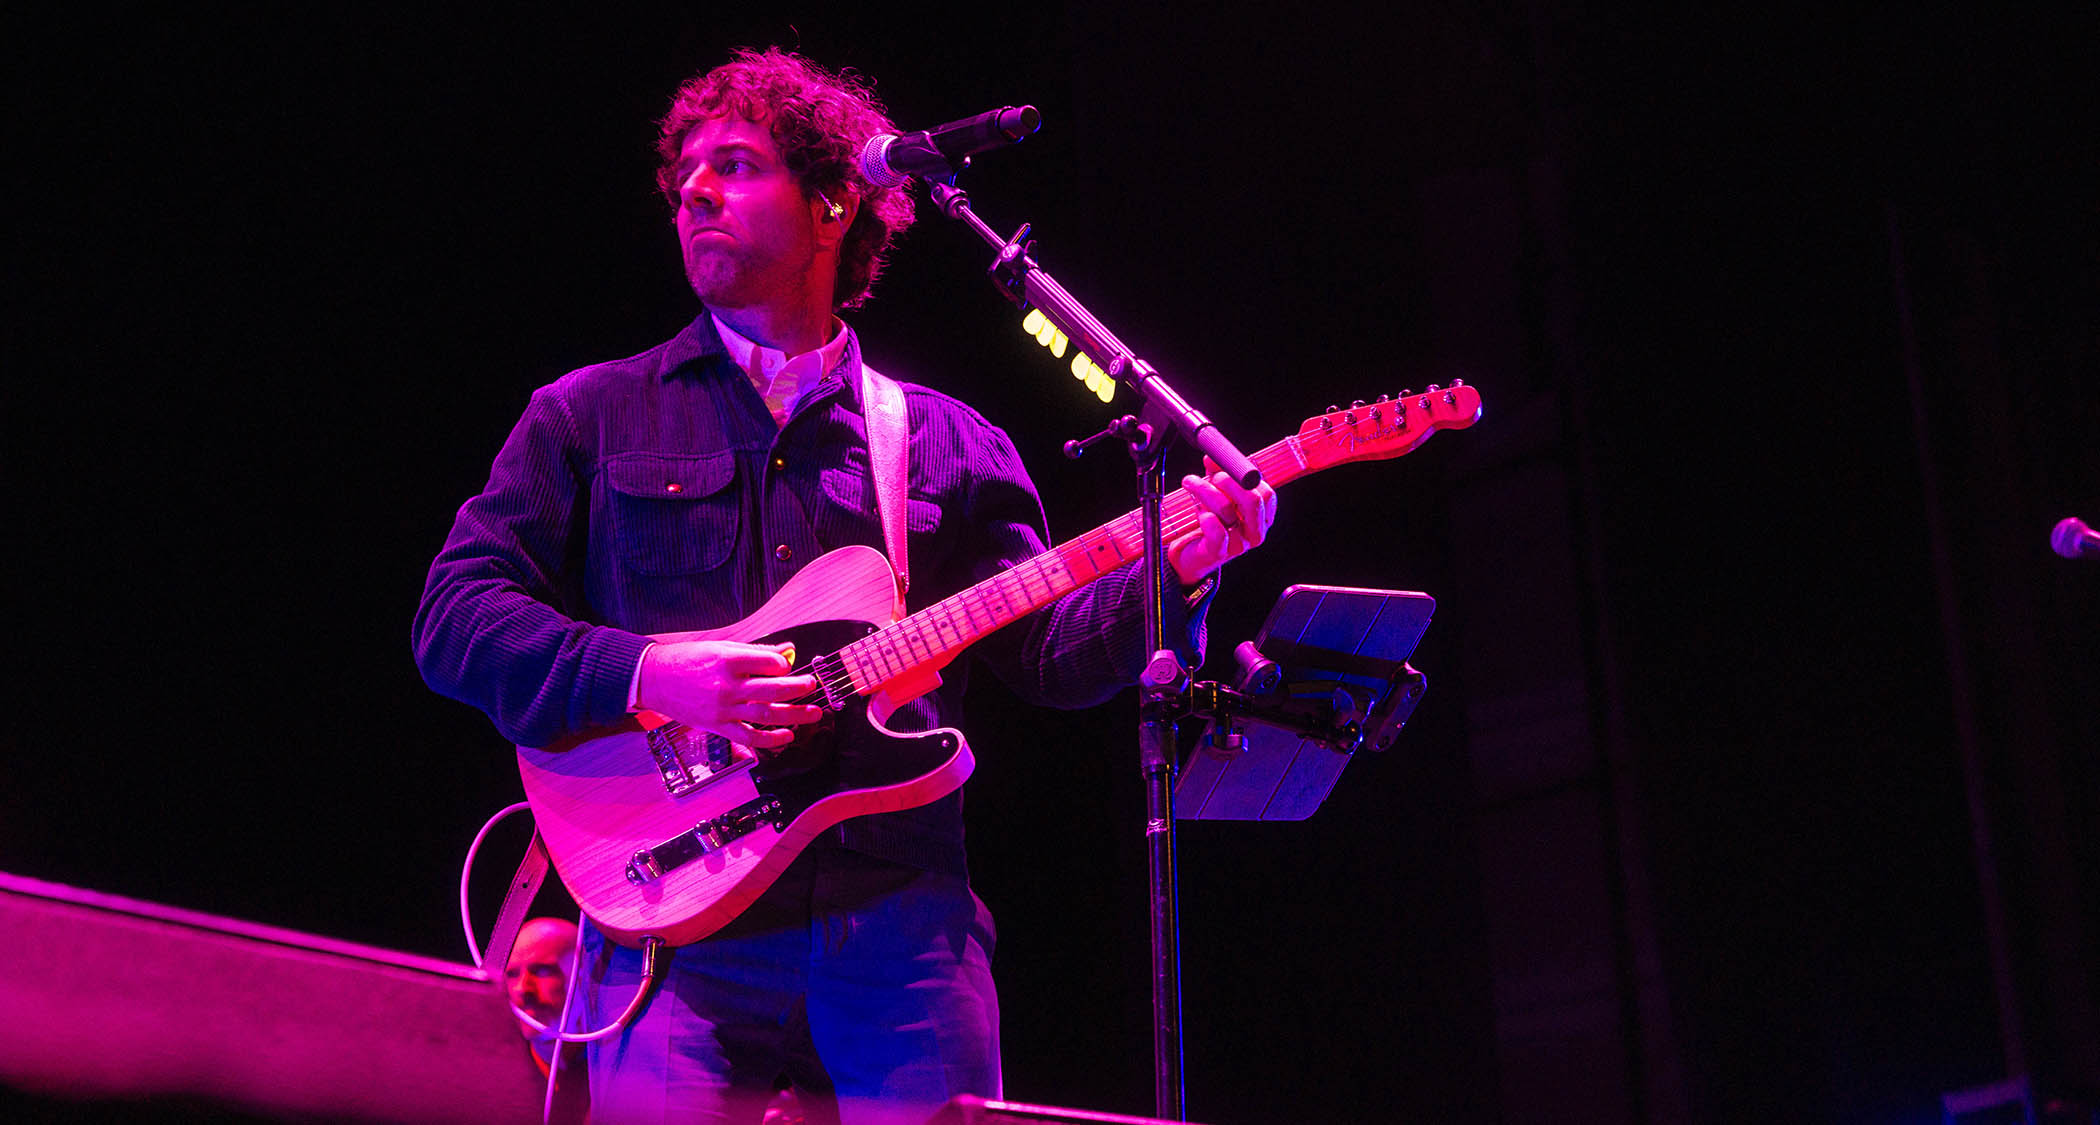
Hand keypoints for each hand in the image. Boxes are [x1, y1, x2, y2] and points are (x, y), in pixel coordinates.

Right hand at [634, 640, 822, 748]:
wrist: (655, 679)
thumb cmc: (688, 659)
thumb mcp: (722, 647)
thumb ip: (757, 652)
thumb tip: (788, 651)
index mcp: (728, 660)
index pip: (770, 663)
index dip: (785, 664)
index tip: (788, 665)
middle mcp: (727, 686)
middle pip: (773, 690)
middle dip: (799, 688)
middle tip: (811, 685)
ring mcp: (723, 709)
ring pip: (767, 715)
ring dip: (795, 715)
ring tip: (814, 713)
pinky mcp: (718, 726)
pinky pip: (750, 737)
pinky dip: (772, 739)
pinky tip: (787, 735)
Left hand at [1167, 468, 1277, 584]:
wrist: (1190, 552)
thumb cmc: (1210, 522)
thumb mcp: (1217, 494)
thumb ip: (1217, 474)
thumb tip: (1212, 456)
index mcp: (1263, 516)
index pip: (1266, 493)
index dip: (1245, 476)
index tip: (1225, 468)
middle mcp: (1256, 531)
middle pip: (1252, 500)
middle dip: (1228, 482)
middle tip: (1210, 476)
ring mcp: (1240, 544)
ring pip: (1227, 510)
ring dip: (1205, 492)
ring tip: (1191, 484)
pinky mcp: (1220, 553)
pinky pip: (1218, 532)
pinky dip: (1206, 518)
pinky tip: (1200, 513)